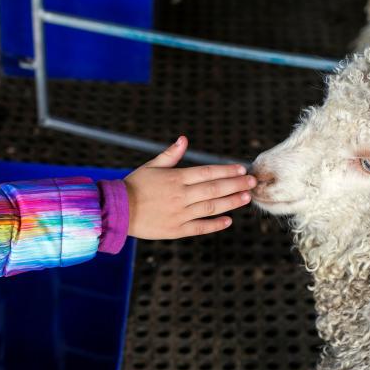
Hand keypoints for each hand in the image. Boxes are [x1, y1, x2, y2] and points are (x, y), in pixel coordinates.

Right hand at [124, 136, 255, 238]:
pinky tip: (228, 220)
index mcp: (175, 178)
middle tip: (253, 181)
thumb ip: (170, 155)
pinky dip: (215, 224)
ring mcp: (179, 214)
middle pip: (214, 189)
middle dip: (236, 184)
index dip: (226, 170)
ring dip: (231, 202)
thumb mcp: (151, 166)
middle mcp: (180, 196)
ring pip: (211, 207)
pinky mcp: (176, 230)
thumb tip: (184, 139)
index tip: (241, 168)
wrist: (117, 211)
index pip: (207, 172)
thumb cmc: (134, 186)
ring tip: (246, 197)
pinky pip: (200, 227)